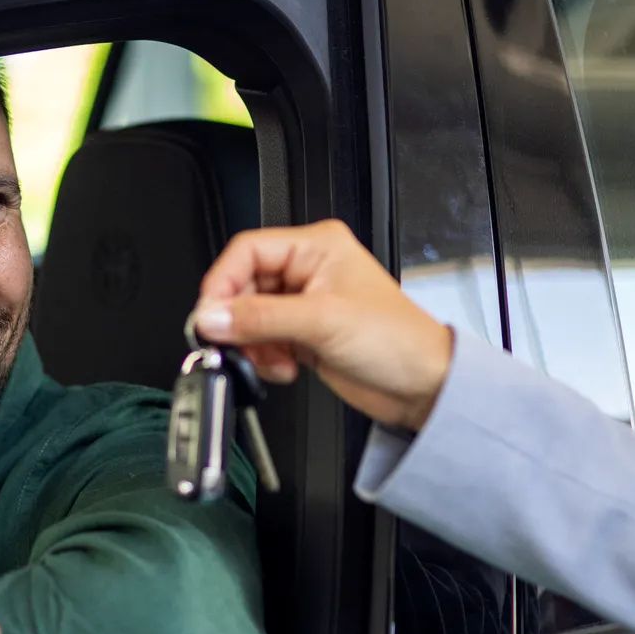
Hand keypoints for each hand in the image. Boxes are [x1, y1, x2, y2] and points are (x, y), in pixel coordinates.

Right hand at [190, 219, 453, 432]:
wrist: (423, 386)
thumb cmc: (398, 341)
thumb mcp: (322, 322)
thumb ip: (260, 318)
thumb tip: (211, 317)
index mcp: (317, 247)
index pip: (248, 250)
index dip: (223, 281)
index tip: (211, 314)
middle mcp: (308, 270)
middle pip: (243, 285)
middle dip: (238, 319)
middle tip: (232, 342)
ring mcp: (304, 304)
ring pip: (249, 316)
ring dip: (252, 343)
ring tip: (270, 359)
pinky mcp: (303, 335)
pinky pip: (262, 340)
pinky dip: (264, 357)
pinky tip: (284, 367)